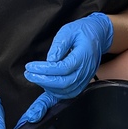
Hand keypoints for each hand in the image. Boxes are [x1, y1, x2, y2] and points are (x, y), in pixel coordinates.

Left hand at [15, 13, 112, 127]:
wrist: (98, 36)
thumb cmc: (83, 32)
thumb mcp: (68, 31)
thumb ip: (59, 44)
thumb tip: (50, 60)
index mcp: (83, 56)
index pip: (63, 68)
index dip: (45, 69)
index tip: (31, 66)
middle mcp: (85, 71)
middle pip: (63, 82)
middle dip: (43, 80)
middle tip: (29, 73)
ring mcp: (84, 79)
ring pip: (65, 91)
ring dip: (47, 87)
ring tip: (34, 78)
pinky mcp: (81, 83)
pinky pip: (68, 94)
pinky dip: (55, 96)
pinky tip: (43, 97)